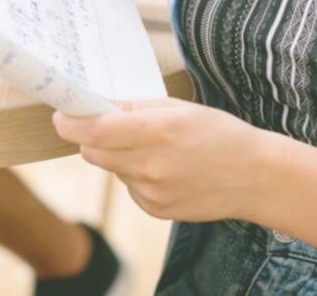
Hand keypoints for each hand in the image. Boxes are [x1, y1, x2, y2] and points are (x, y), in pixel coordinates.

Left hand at [53, 97, 272, 223]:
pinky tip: (166, 170)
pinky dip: (137, 176)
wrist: (254, 177)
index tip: (62, 115)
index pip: (93, 131)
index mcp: (156, 132)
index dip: (70, 122)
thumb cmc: (218, 133)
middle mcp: (149, 166)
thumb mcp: (179, 108)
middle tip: (110, 126)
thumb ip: (135, 107)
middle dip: (94, 138)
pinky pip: (129, 187)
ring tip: (155, 149)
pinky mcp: (155, 210)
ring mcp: (151, 193)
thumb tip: (98, 105)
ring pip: (112, 170)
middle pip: (93, 153)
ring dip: (119, 157)